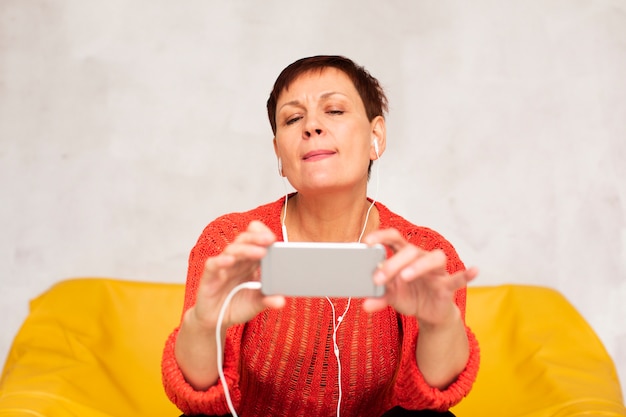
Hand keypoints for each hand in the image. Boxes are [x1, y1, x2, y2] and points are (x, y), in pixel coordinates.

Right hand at [192, 220, 285, 330]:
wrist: (216, 321)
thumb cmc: (236, 305)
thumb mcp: (256, 303)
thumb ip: (268, 299)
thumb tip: (281, 301)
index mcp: (250, 263)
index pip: (255, 241)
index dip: (262, 236)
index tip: (274, 238)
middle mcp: (237, 261)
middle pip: (244, 241)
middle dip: (257, 238)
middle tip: (270, 239)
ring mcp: (223, 267)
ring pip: (232, 250)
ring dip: (246, 249)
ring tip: (260, 252)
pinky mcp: (209, 277)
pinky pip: (213, 264)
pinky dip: (221, 261)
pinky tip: (230, 260)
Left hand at [362, 228, 477, 325]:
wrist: (428, 314)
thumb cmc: (410, 296)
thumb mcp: (391, 297)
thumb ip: (378, 298)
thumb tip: (364, 305)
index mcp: (404, 256)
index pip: (394, 238)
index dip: (381, 236)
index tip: (367, 242)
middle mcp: (421, 258)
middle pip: (410, 250)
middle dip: (393, 263)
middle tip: (379, 278)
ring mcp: (436, 271)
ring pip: (433, 258)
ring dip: (419, 266)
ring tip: (405, 277)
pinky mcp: (447, 286)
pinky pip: (458, 278)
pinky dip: (466, 275)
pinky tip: (474, 271)